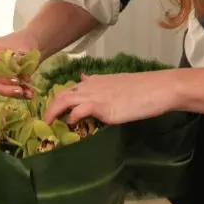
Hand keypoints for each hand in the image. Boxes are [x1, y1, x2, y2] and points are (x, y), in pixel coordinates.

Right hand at [0, 30, 40, 99]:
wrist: (27, 42)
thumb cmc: (24, 42)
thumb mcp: (23, 50)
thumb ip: (18, 62)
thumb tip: (16, 74)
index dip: (1, 78)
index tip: (17, 81)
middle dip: (6, 88)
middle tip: (22, 91)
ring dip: (12, 93)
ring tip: (29, 93)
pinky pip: (0, 89)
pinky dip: (14, 93)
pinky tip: (28, 93)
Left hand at [43, 70, 180, 124]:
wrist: (158, 88)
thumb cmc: (142, 88)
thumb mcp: (116, 82)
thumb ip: (98, 84)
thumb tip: (83, 79)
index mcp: (95, 81)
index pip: (70, 88)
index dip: (58, 100)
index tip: (51, 112)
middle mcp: (92, 86)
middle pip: (62, 94)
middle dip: (50, 108)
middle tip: (44, 122)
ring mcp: (96, 96)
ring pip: (65, 100)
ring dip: (54, 112)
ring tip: (48, 125)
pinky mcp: (103, 107)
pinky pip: (80, 110)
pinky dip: (71, 117)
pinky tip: (70, 123)